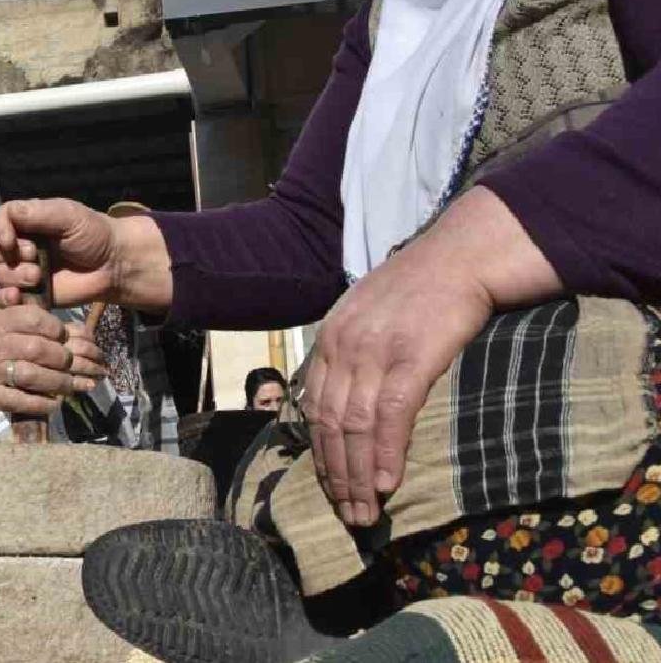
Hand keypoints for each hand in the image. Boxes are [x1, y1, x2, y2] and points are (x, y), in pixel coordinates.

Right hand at [0, 199, 171, 310]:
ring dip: (13, 275)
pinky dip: (6, 297)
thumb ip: (34, 213)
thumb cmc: (93, 234)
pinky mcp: (29, 294)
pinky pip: (5, 297)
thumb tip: (5, 215)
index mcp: (26, 222)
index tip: (11, 241)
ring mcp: (22, 270)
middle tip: (33, 257)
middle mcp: (19, 245)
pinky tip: (17, 297)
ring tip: (38, 277)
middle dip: (5, 255)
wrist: (113, 266)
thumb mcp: (66, 215)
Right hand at [0, 305, 99, 416]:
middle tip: (76, 364)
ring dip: (61, 383)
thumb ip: (33, 324)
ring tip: (77, 386)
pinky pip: (23, 402)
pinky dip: (44, 404)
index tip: (67, 338)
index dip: (58, 329)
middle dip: (64, 358)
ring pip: (35, 377)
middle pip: (40, 350)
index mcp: (0, 323)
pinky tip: (56, 403)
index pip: (36, 320)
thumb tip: (78, 332)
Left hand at [303, 248, 493, 529]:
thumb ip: (348, 354)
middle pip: (329, 425)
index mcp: (329, 340)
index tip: (330, 490)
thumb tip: (340, 401)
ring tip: (365, 512)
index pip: (313, 409)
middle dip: (335, 477)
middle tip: (347, 515)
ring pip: (354, 427)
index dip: (320, 456)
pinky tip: (387, 482)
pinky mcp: (411, 358)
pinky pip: (390, 415)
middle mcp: (343, 348)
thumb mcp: (365, 315)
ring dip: (358, 476)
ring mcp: (374, 353)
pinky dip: (384, 453)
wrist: (460, 257)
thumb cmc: (419, 289)